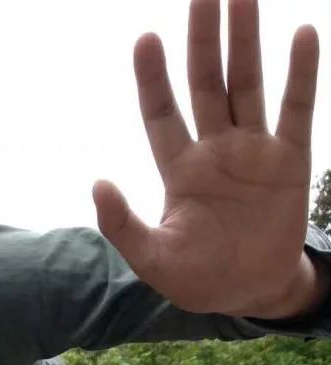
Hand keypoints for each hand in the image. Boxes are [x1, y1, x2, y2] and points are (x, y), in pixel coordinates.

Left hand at [93, 0, 320, 315]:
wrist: (249, 295)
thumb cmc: (197, 279)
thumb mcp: (152, 260)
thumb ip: (123, 226)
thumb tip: (97, 184)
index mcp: (179, 169)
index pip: (162, 113)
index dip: (153, 78)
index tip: (145, 39)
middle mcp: (215, 149)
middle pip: (206, 82)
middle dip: (202, 39)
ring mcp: (253, 150)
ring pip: (247, 84)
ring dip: (245, 40)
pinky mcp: (290, 161)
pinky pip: (296, 109)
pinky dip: (301, 74)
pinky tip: (301, 35)